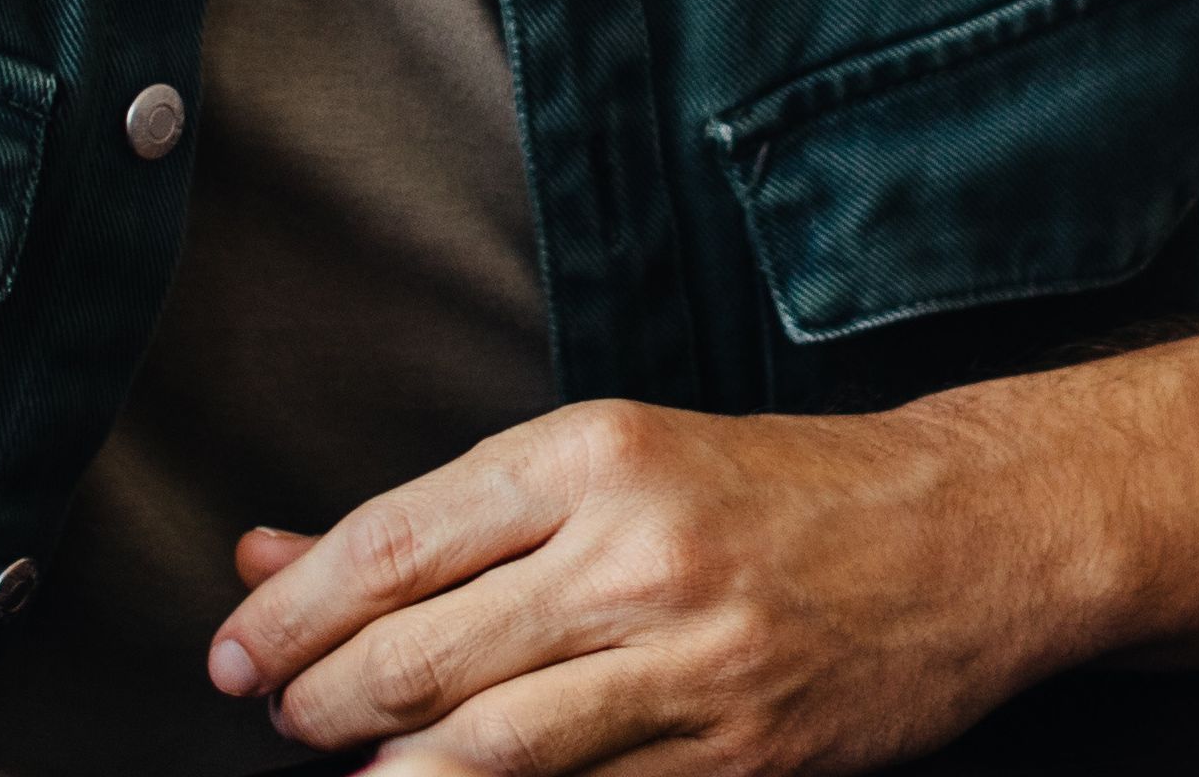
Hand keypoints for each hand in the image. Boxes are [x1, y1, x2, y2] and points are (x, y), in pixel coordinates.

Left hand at [203, 396, 1079, 774]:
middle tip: (277, 713)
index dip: (292, 609)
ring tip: (349, 765)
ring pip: (485, 748)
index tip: (236, 647)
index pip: (396, 540)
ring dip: (389, 770)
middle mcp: (636, 553)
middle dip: (319, 700)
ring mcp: (689, 665)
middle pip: (424, 651)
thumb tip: (270, 554)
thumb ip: (444, 517)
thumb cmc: (778, 488)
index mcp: (598, 454)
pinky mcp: (735, 756)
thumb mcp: (615, 458)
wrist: (962, 532)